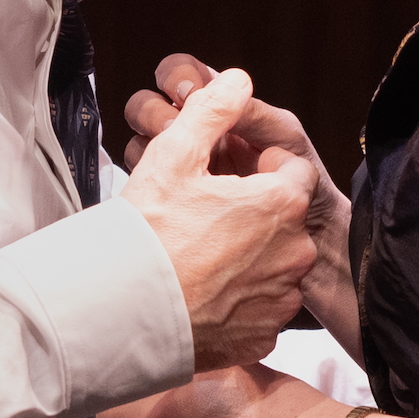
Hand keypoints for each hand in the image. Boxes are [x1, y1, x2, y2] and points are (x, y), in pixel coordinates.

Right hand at [119, 69, 317, 370]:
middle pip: (285, 222)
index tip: (227, 183)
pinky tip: (205, 295)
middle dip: (256, 218)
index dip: (260, 173)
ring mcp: (281, 298)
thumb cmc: (148, 233)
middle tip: (207, 222)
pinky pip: (261, 309)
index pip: (293, 174)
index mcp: (282, 204)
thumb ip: (212, 111)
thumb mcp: (174, 155)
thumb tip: (238, 80)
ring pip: (276, 267)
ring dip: (251, 261)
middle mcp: (295, 252)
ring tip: (202, 261)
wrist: (123, 314)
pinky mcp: (264, 336)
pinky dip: (241, 303)